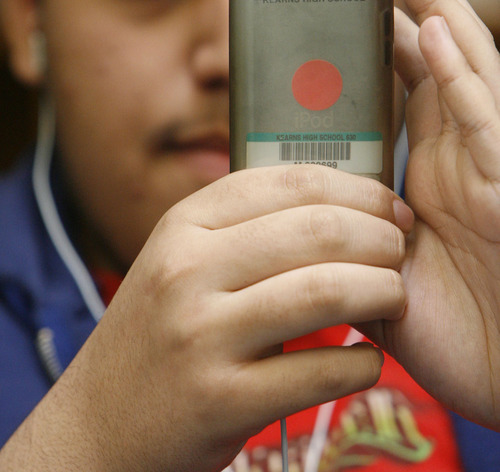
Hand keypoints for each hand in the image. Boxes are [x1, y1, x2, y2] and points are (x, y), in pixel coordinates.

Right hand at [1, 165, 409, 470]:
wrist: (99, 423)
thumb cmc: (158, 333)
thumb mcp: (182, 260)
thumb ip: (246, 227)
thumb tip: (344, 206)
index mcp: (183, 224)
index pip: (289, 181)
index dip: (356, 188)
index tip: (389, 205)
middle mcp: (187, 270)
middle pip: (317, 229)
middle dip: (380, 236)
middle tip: (401, 251)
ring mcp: (201, 335)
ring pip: (324, 292)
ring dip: (382, 291)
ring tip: (395, 297)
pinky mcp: (220, 401)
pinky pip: (320, 372)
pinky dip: (363, 363)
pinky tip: (368, 359)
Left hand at [357, 0, 499, 428]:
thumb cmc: (454, 329)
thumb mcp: (382, 264)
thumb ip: (347, 228)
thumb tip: (296, 209)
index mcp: (435, 162)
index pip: (411, 75)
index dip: (385, 27)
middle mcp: (468, 149)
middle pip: (439, 50)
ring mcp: (492, 163)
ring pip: (465, 66)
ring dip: (430, 7)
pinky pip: (485, 123)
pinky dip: (458, 77)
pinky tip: (428, 33)